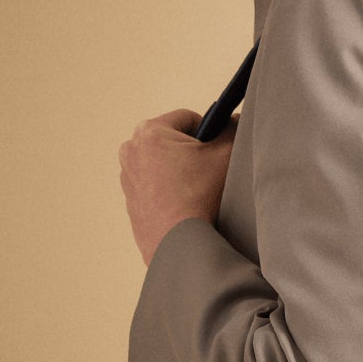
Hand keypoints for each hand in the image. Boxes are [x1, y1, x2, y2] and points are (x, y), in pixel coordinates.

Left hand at [119, 109, 238, 265]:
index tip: (217, 149)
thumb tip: (234, 122)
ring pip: (164, 163)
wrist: (179, 243)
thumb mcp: (225, 155)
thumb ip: (233, 130)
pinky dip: (171, 190)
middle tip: (208, 170)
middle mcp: (131, 151)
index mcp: (150, 132)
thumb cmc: (197, 197)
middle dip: (192, 151)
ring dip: (181, 171)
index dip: (209, 131)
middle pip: (173, 140)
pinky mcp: (131, 201)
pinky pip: (156, 185)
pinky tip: (187, 203)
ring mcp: (128, 178)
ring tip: (198, 189)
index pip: (188, 118)